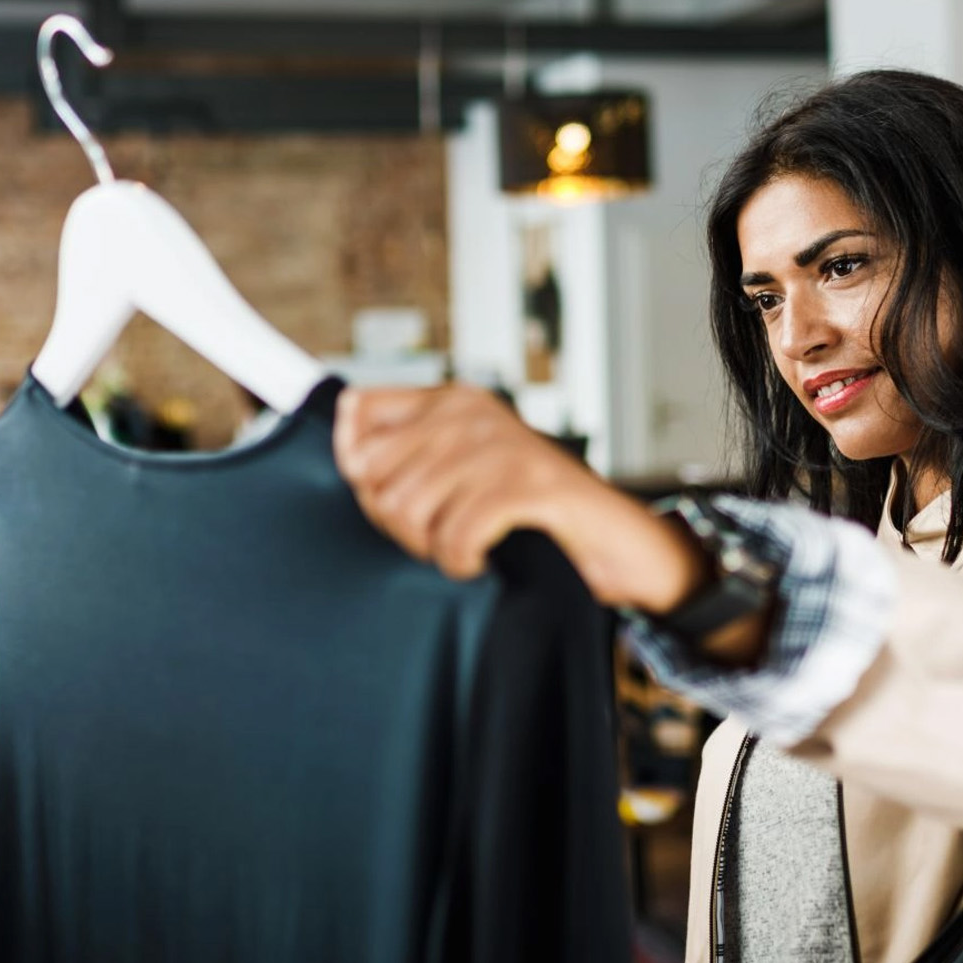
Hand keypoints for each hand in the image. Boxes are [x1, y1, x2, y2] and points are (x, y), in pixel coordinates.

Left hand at [334, 384, 705, 613]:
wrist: (616, 541)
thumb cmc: (534, 513)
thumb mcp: (465, 472)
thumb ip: (408, 456)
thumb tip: (346, 452)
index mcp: (452, 401)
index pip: (357, 412)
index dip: (357, 467)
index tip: (392, 497)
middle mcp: (472, 413)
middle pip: (374, 474)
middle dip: (393, 522)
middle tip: (434, 536)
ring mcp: (502, 445)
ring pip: (408, 507)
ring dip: (428, 546)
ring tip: (458, 548)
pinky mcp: (529, 485)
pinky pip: (456, 533)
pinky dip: (460, 561)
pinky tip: (477, 561)